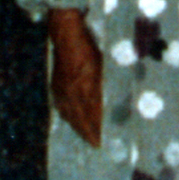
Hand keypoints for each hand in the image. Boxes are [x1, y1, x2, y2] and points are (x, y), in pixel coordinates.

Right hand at [48, 8, 102, 146]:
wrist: (66, 34)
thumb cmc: (90, 46)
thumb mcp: (105, 64)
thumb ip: (110, 83)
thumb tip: (122, 99)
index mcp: (87, 87)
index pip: (94, 116)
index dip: (99, 130)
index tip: (104, 141)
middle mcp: (74, 92)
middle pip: (82, 119)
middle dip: (89, 134)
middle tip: (96, 144)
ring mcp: (63, 90)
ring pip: (71, 115)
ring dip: (79, 127)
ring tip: (86, 136)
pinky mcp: (56, 86)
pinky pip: (62, 107)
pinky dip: (68, 116)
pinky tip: (72, 119)